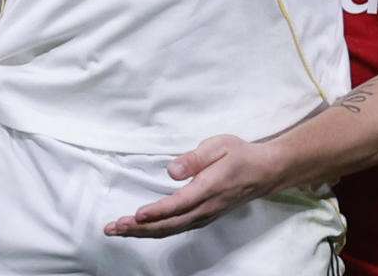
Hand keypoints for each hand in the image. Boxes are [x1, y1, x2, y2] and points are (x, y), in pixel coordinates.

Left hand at [103, 136, 285, 238]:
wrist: (265, 173)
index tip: (136, 215)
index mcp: (209, 188)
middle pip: (169, 223)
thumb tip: (172, 171)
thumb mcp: (219, 146)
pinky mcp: (203, 217)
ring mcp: (205, 215)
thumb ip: (195, 158)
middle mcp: (205, 207)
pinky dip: (157, 231)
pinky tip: (142, 229)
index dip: (157, 212)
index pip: (179, 204)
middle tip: (113, 227)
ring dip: (143, 231)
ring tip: (119, 230)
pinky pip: (177, 228)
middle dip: (139, 228)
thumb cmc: (240, 155)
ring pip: (171, 229)